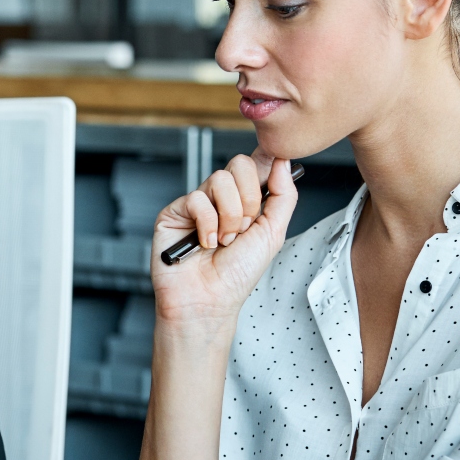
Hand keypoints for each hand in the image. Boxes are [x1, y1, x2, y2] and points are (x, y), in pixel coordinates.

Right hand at [149, 153, 298, 325]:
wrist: (209, 300)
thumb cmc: (237, 275)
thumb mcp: (273, 234)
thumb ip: (284, 196)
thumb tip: (282, 161)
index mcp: (245, 201)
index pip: (256, 164)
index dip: (266, 159)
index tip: (276, 162)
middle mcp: (221, 198)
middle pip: (240, 165)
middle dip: (249, 200)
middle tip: (244, 228)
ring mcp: (198, 203)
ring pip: (220, 180)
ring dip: (230, 216)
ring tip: (224, 240)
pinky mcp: (175, 211)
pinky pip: (197, 199)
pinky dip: (208, 225)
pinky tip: (205, 244)